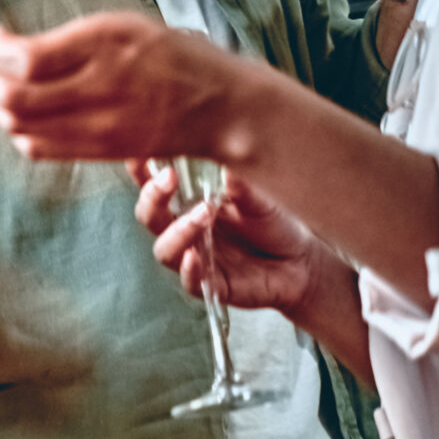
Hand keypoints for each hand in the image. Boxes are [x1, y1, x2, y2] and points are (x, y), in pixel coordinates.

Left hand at [0, 13, 256, 163]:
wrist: (219, 106)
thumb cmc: (170, 57)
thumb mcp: (123, 27)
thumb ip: (69, 39)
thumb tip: (9, 46)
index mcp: (107, 45)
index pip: (29, 59)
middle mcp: (101, 87)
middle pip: (16, 99)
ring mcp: (100, 126)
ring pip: (22, 128)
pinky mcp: (100, 152)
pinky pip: (41, 149)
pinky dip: (18, 133)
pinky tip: (20, 116)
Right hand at [133, 160, 334, 319]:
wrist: (301, 262)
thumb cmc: (273, 224)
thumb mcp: (259, 199)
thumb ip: (240, 186)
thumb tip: (226, 164)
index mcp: (189, 204)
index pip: (155, 188)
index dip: (139, 172)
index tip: (136, 152)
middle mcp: (185, 232)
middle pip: (150, 217)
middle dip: (153, 197)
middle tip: (170, 177)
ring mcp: (196, 259)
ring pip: (166, 250)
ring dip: (179, 231)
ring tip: (204, 213)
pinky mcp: (212, 286)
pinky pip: (191, 282)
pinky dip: (190, 270)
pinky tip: (196, 256)